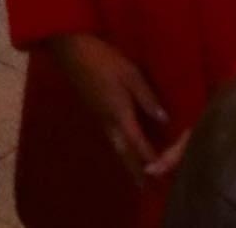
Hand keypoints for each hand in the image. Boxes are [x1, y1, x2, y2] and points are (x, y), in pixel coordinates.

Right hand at [48, 35, 178, 179]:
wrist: (70, 49)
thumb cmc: (103, 58)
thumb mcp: (131, 74)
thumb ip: (147, 98)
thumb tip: (165, 120)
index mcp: (119, 112)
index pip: (138, 142)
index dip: (151, 158)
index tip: (162, 174)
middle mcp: (108, 119)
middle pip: (123, 151)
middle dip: (134, 170)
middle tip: (144, 187)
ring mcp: (98, 115)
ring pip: (115, 145)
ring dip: (126, 162)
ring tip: (136, 177)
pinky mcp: (94, 109)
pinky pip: (110, 137)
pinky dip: (119, 149)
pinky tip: (123, 150)